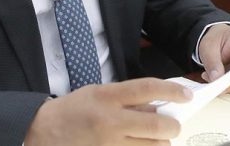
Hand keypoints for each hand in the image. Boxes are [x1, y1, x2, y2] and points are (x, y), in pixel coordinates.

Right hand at [24, 78, 192, 144]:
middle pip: (157, 126)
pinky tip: (139, 145)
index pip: (147, 89)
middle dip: (172, 126)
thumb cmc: (72, 109)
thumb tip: (157, 106)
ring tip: (153, 138)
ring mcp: (110, 144)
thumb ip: (126, 99)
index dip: (172, 90)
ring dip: (159, 142)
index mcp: (107, 97)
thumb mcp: (98, 93)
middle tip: (172, 125)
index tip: (186, 95)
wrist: (43, 131)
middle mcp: (110, 121)